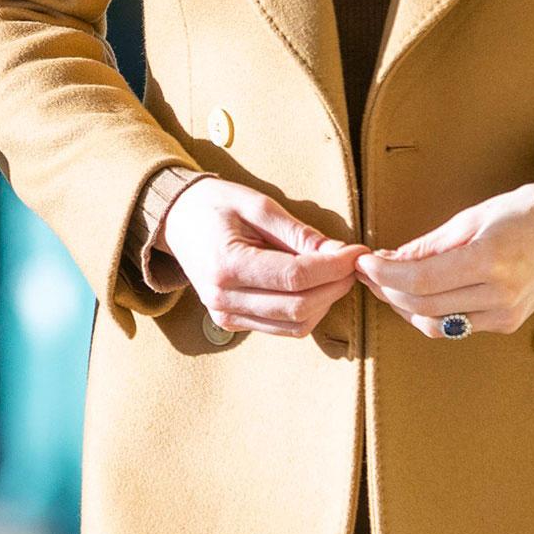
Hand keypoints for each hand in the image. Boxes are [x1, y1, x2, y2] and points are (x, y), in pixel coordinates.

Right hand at [158, 178, 364, 338]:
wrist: (176, 220)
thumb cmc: (215, 205)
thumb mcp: (258, 206)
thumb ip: (299, 234)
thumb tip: (342, 254)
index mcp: (227, 265)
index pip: (296, 278)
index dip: (335, 267)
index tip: (357, 251)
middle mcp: (223, 298)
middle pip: (300, 307)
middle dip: (335, 286)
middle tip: (351, 263)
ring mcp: (225, 314)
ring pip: (295, 325)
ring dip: (324, 303)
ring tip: (333, 274)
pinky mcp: (231, 322)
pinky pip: (282, 328)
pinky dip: (306, 311)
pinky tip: (312, 287)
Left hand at [356, 181, 533, 338]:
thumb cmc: (522, 213)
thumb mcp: (471, 218)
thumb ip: (428, 245)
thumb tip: (387, 261)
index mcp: (492, 261)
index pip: (421, 281)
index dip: (383, 275)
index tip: (363, 262)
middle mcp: (501, 295)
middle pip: (423, 305)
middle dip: (386, 290)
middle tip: (367, 272)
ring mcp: (506, 315)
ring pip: (435, 325)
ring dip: (402, 307)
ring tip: (385, 283)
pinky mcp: (507, 325)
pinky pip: (455, 327)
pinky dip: (428, 313)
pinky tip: (414, 294)